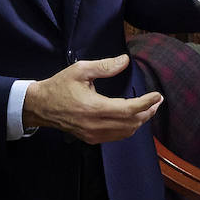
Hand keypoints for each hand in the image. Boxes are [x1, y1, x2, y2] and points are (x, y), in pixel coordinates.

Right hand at [22, 54, 161, 143]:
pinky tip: (132, 117)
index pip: (128, 110)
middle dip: (147, 112)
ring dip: (140, 121)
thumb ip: (104, 66)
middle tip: (157, 101)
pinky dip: (129, 127)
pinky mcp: (91, 139)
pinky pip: (117, 136)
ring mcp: (93, 134)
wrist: (41, 106)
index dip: (146, 103)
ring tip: (148, 108)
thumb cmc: (60, 86)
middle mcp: (95, 125)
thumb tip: (125, 61)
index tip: (158, 95)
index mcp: (93, 108)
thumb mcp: (80, 70)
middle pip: (131, 123)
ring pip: (126, 132)